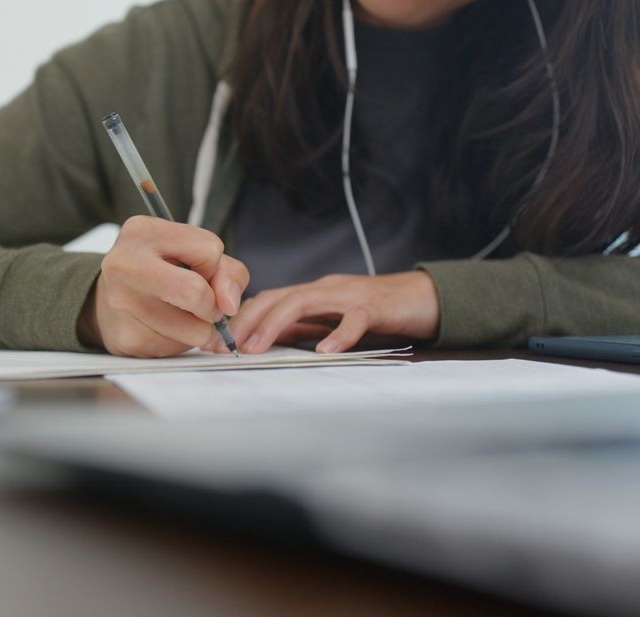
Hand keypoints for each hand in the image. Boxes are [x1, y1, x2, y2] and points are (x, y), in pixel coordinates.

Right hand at [78, 216, 248, 357]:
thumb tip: (229, 305)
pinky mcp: (127, 337)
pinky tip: (162, 328)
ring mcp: (121, 303)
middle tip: (203, 305)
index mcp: (142, 231)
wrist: (107, 303)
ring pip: (195, 330)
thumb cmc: (160, 273)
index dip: (214, 266)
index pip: (210, 250)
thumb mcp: (193, 255)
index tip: (198, 270)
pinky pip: (178, 349)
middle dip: (212, 305)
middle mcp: (124, 263)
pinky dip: (180, 342)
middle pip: (196, 292)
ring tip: (180, 316)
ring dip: (200, 329)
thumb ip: (226, 270)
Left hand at [205, 271, 439, 354]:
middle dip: (246, 321)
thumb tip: (264, 341)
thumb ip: (302, 327)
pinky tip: (326, 351)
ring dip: (276, 324)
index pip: (266, 300)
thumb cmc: (377, 309)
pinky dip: (339, 334)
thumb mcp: (332, 319)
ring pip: (304, 302)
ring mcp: (349, 295)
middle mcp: (325, 288)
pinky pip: (355, 318)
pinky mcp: (377, 306)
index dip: (238, 319)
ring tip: (257, 348)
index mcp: (312, 293)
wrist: (424, 297)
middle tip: (225, 347)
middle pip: (277, 298)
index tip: (214, 343)